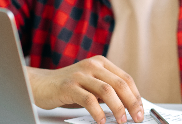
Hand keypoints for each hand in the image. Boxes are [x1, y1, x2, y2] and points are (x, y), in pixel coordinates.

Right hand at [27, 56, 143, 123]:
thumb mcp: (90, 83)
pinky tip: (101, 121)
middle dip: (131, 103)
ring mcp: (80, 74)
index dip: (136, 96)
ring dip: (118, 108)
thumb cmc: (67, 86)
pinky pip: (88, 99)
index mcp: (101, 63)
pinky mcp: (69, 86)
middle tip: (137, 118)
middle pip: (120, 84)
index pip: (126, 78)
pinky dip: (98, 112)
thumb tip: (128, 106)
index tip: (141, 110)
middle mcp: (92, 65)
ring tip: (121, 121)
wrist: (40, 84)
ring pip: (107, 90)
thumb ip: (106, 89)